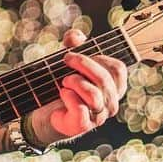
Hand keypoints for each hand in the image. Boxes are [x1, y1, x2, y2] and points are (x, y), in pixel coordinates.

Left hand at [25, 29, 127, 145]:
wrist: (45, 111)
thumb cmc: (63, 84)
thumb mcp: (68, 60)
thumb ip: (73, 44)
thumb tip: (76, 36)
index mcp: (113, 87)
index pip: (118, 69)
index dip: (98, 57)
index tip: (79, 54)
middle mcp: (110, 103)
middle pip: (105, 78)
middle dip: (83, 63)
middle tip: (65, 59)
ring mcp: (98, 116)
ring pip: (94, 95)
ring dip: (75, 82)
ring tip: (64, 82)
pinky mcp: (83, 125)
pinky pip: (80, 109)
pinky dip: (68, 97)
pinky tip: (63, 94)